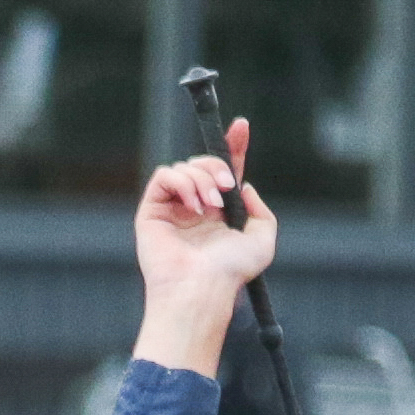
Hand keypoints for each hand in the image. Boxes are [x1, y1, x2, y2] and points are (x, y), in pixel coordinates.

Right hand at [133, 129, 278, 310]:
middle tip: (226, 189)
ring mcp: (171, 209)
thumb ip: (260, 211)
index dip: (233, 147)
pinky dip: (182, 182)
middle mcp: (192, 209)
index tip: (241, 127)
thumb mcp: (262, 240)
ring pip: (185, 167)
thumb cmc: (230, 272)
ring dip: (203, 179)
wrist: (202, 287)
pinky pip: (164, 176)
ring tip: (210, 206)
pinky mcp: (151, 212)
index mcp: (216, 214)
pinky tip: (193, 206)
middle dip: (218, 166)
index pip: (222, 172)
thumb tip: (243, 188)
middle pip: (204, 163)